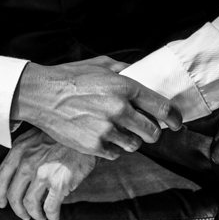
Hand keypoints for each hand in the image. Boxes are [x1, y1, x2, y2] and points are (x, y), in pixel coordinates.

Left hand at [0, 128, 96, 219]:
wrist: (85, 133)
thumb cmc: (63, 136)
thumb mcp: (36, 137)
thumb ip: (24, 153)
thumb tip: (19, 175)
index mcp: (19, 150)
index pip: (1, 177)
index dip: (0, 194)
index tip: (2, 203)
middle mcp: (27, 162)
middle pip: (13, 195)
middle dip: (17, 209)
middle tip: (24, 215)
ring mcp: (42, 173)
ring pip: (29, 204)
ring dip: (34, 214)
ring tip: (40, 216)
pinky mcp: (59, 183)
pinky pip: (50, 207)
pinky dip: (51, 215)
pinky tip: (53, 215)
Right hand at [11, 55, 181, 159]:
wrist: (41, 95)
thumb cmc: (70, 77)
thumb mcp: (101, 65)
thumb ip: (124, 71)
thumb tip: (141, 74)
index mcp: (125, 87)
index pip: (161, 107)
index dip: (174, 118)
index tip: (177, 124)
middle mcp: (119, 109)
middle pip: (152, 132)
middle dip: (151, 133)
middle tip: (145, 131)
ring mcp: (106, 130)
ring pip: (134, 146)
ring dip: (130, 141)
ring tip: (118, 133)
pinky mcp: (93, 146)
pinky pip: (115, 154)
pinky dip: (112, 149)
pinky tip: (102, 138)